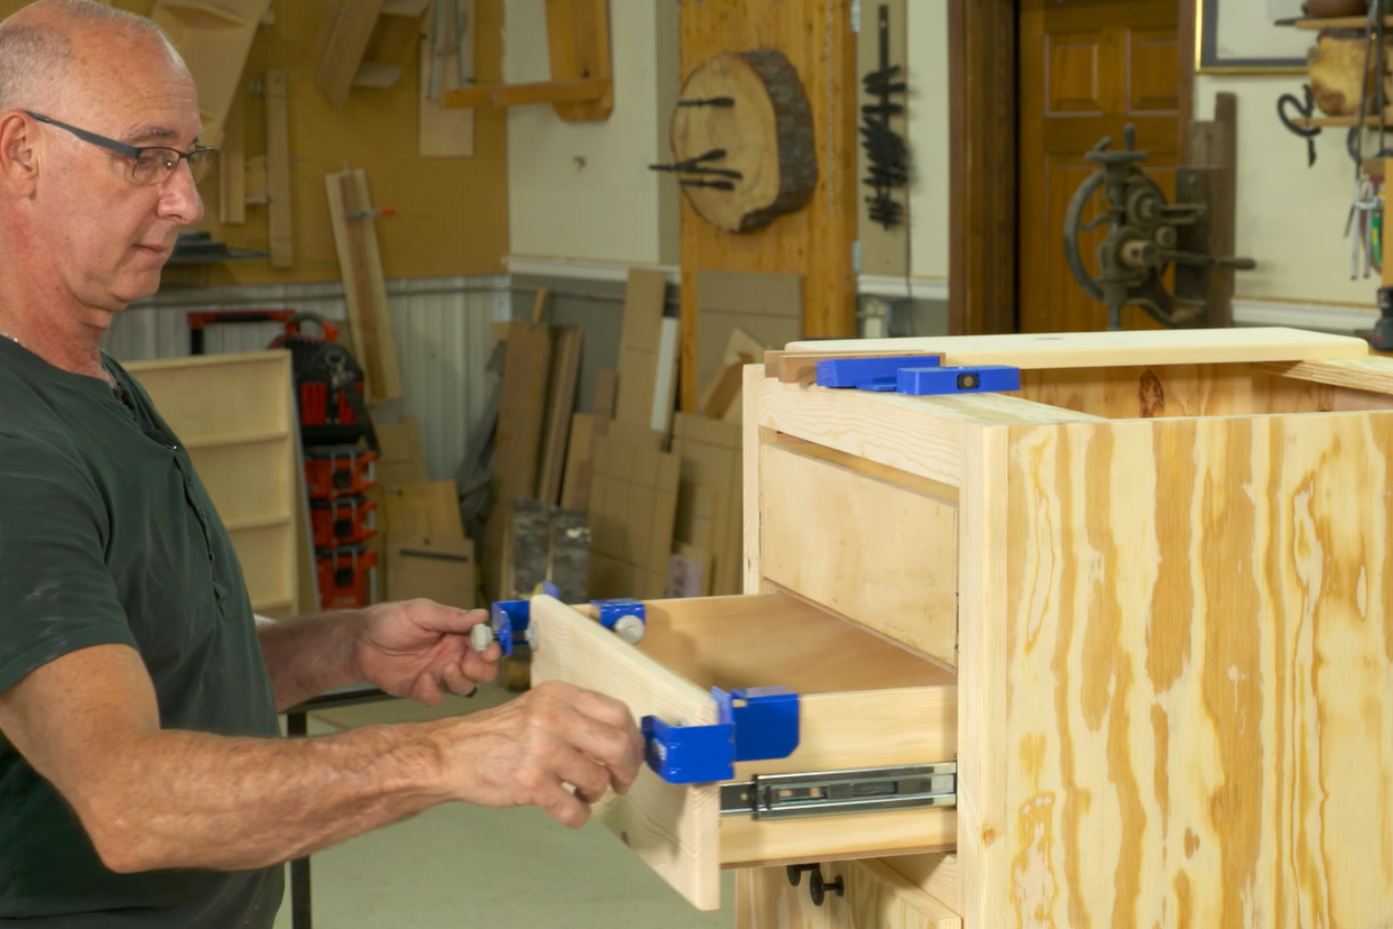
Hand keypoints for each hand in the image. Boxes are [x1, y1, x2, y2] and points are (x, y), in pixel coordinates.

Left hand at [351, 599, 499, 704]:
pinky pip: (437, 697)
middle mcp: (452, 655)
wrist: (359, 642)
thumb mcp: (421, 612)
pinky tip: (420, 679)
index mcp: (457, 634)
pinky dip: (433, 691)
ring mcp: (437, 674)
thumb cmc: (390, 620)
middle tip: (468, 663)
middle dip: (483, 669)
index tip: (487, 649)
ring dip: (461, 680)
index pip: (486, 644)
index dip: (492, 648)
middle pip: (483, 670)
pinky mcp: (421, 689)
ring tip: (445, 669)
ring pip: (465, 687)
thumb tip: (482, 615)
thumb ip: (451, 617)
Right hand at [432, 681, 644, 827]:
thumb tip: (622, 740)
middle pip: (618, 745)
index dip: (633, 739)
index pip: (618, 713)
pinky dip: (579, 816)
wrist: (450, 754)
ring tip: (580, 792)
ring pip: (598, 780)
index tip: (632, 755)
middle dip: (627, 770)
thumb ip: (576, 716)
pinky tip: (569, 808)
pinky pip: (575, 810)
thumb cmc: (497, 734)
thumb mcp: (538, 706)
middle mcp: (553, 717)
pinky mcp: (531, 784)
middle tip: (620, 782)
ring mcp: (543, 750)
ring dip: (596, 793)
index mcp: (559, 695)